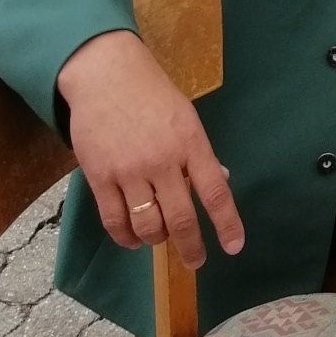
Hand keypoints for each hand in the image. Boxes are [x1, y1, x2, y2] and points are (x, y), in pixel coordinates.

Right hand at [56, 28, 243, 267]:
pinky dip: (126, 238)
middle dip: (191, 247)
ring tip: (159, 238)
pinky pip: (115, 221)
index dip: (227, 223)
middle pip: (180, 218)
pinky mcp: (100, 177)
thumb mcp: (186, 117)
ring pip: (147, 225)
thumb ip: (199, 154)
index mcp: (191, 142)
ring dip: (156, 239)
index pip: (215, 191)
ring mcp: (130, 171)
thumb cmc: (152, 94)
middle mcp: (163, 160)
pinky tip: (133, 239)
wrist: (105, 75)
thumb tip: (219, 183)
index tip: (234, 247)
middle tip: (196, 261)